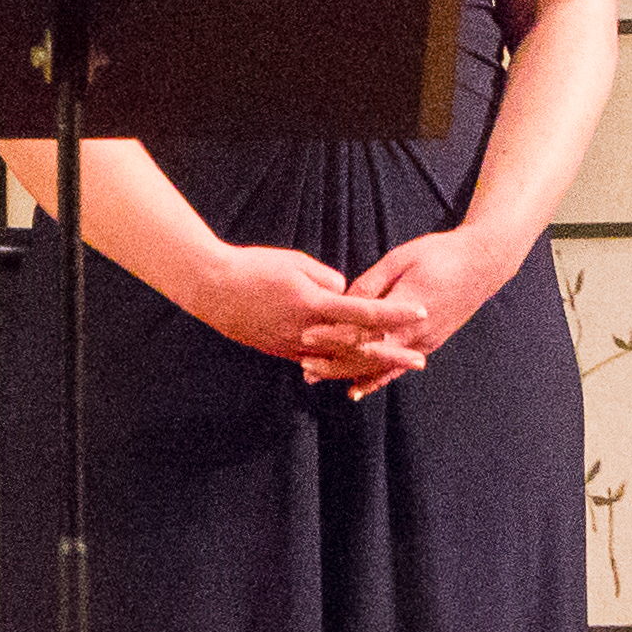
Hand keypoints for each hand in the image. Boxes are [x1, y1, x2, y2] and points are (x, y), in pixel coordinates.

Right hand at [175, 242, 422, 383]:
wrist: (211, 287)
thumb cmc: (253, 267)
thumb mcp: (296, 263)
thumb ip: (328, 279)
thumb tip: (345, 293)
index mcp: (314, 304)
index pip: (364, 311)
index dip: (395, 312)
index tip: (420, 312)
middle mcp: (306, 330)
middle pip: (357, 346)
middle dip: (391, 353)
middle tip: (419, 360)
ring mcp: (291, 344)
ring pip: (336, 359)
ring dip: (366, 365)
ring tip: (390, 368)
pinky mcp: (278, 349)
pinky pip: (313, 361)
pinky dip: (335, 365)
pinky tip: (350, 368)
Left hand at [321, 226, 520, 396]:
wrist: (484, 263)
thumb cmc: (439, 254)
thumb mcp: (400, 259)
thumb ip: (371, 283)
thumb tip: (342, 300)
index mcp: (406, 308)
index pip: (364, 328)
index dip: (334, 334)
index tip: (306, 334)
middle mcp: (417, 331)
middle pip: (368, 354)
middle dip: (334, 360)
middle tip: (303, 364)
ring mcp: (426, 340)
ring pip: (381, 365)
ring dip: (348, 373)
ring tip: (316, 376)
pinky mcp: (430, 343)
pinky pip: (399, 367)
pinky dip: (377, 379)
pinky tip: (356, 389)